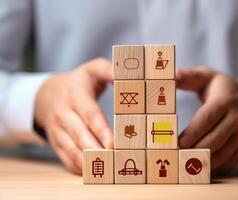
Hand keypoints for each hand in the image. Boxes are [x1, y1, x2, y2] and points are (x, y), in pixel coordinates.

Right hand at [34, 59, 113, 173]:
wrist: (47, 94)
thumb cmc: (79, 83)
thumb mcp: (92, 69)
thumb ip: (110, 70)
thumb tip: (131, 76)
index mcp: (75, 95)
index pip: (89, 115)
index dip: (102, 130)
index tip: (114, 143)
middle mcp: (63, 115)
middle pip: (81, 136)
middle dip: (99, 150)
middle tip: (116, 160)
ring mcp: (57, 131)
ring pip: (73, 151)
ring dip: (91, 162)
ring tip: (109, 169)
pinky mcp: (56, 143)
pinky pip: (67, 160)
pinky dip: (81, 168)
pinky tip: (96, 172)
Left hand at [177, 67, 237, 174]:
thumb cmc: (224, 88)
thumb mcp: (208, 76)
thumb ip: (190, 75)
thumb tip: (173, 74)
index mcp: (226, 101)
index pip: (207, 119)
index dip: (192, 132)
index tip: (176, 142)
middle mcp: (237, 119)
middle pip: (214, 140)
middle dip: (193, 150)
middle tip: (175, 156)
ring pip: (221, 155)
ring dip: (202, 162)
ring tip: (183, 165)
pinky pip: (229, 162)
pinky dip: (213, 167)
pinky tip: (199, 168)